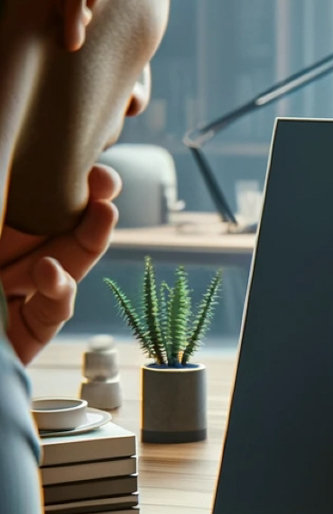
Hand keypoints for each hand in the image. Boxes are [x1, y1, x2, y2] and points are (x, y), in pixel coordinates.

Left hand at [0, 165, 118, 364]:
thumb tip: (4, 143)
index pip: (31, 199)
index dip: (61, 180)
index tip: (81, 162)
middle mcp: (3, 257)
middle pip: (59, 227)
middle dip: (89, 204)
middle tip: (105, 185)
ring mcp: (15, 294)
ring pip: (68, 264)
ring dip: (89, 239)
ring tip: (102, 213)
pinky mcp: (26, 333)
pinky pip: (54, 309)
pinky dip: (59, 289)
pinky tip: (48, 273)